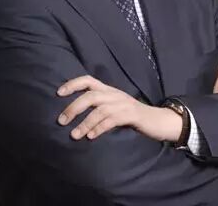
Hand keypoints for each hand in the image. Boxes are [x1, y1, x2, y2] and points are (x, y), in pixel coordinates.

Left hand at [57, 75, 181, 142]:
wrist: (159, 120)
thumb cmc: (132, 116)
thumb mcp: (114, 107)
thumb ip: (99, 107)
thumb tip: (75, 114)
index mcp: (109, 90)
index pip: (88, 80)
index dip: (72, 84)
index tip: (58, 93)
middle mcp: (114, 94)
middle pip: (90, 96)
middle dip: (73, 107)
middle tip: (61, 121)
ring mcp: (123, 104)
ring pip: (99, 110)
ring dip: (84, 123)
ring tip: (74, 135)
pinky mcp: (131, 115)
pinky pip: (112, 120)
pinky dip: (99, 128)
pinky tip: (91, 137)